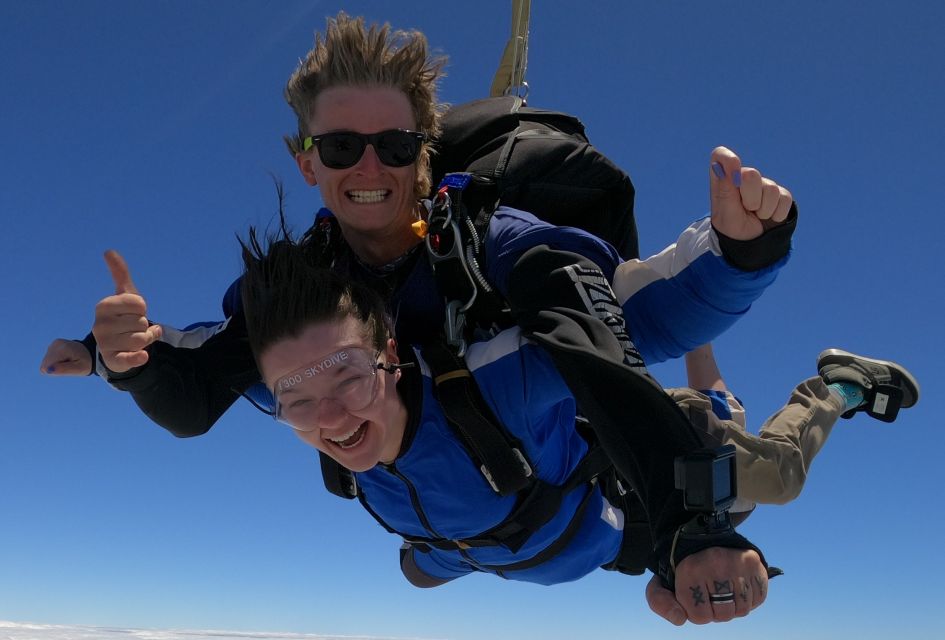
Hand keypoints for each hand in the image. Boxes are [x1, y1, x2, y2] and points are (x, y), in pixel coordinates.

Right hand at [39, 338, 92, 375]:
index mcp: (63, 349)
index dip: (55, 371)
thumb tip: (47, 371)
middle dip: (55, 368)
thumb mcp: (79, 369)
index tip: (67, 367)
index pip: (46, 367)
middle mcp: (55, 344)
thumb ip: (64, 370)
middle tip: (69, 364)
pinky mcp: (52, 346)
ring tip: (68, 361)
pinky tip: (65, 358)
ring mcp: (53, 344)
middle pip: (45, 365)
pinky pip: (48, 360)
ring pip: (45, 362)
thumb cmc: (85, 362)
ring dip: (55, 365)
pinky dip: (55, 362)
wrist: (88, 353)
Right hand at [92, 250, 162, 372]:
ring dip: (146, 340)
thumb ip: (120, 274)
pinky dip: (139, 357)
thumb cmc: (124, 317)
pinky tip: (143, 355)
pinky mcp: (113, 360)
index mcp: (103, 306)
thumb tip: (109, 250)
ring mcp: (105, 344)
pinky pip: (132, 358)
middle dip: (144, 326)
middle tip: (133, 328)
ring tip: (135, 339)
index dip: (142, 309)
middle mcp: (100, 325)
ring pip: (142, 339)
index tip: (133, 312)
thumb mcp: (125, 295)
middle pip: (142, 321)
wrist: (119, 348)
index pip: (139, 303)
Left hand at [645, 547, 767, 624]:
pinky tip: (737, 585)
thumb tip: (679, 618)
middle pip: (724, 615)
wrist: (703, 538)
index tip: (694, 596)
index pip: (700, 616)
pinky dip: (748, 598)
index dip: (696, 612)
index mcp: (690, 569)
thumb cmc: (684, 567)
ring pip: (742, 609)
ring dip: (733, 605)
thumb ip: (661, 602)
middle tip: (710, 593)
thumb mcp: (662, 582)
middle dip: (716, 610)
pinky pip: (758, 599)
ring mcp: (738, 562)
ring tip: (724, 589)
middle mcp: (716, 563)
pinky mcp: (755, 563)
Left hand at [709, 146, 792, 240]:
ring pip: (770, 189)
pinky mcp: (780, 194)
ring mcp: (763, 185)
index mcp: (723, 180)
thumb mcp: (725, 213)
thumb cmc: (732, 229)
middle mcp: (742, 177)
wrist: (750, 247)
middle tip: (746, 210)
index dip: (727, 159)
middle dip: (750, 198)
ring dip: (763, 209)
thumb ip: (725, 189)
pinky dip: (776, 213)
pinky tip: (769, 218)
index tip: (734, 170)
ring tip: (756, 215)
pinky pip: (784, 198)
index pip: (720, 156)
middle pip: (751, 174)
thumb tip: (720, 164)